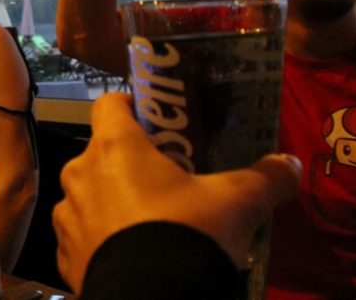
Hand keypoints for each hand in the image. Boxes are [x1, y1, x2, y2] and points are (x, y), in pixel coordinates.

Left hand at [53, 93, 300, 293]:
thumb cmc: (185, 234)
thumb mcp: (236, 203)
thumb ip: (264, 179)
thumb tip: (291, 165)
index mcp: (114, 146)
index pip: (110, 103)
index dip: (132, 106)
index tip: (156, 122)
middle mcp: (80, 172)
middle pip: (103, 152)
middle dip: (132, 162)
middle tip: (168, 180)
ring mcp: (67, 214)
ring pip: (90, 193)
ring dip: (113, 200)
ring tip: (151, 222)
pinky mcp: (65, 252)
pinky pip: (83, 233)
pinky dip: (102, 237)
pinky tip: (132, 252)